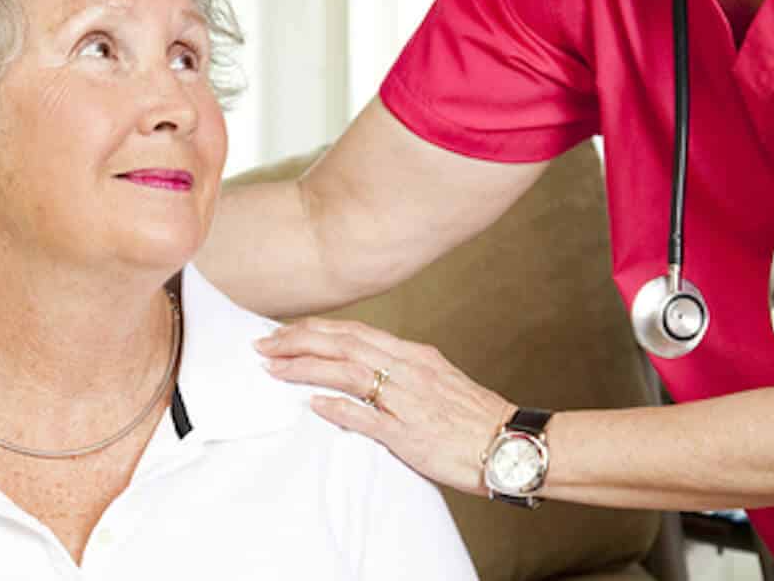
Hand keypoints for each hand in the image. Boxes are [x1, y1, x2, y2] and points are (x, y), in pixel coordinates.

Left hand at [255, 318, 513, 495]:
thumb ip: (401, 370)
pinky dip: (339, 408)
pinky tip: (313, 403)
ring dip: (306, 367)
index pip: (353, 333)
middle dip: (299, 341)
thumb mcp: (438, 378)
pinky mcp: (410, 435)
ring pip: (348, 372)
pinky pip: (368, 418)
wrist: (509, 444)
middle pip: (343, 345)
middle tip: (264, 344)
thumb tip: (368, 369)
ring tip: (274, 367)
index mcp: (413, 355)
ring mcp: (408, 401)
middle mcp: (408, 370)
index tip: (284, 331)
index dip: (315, 329)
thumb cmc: (475, 417)